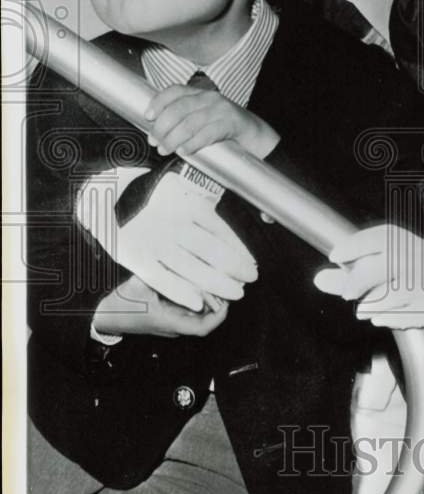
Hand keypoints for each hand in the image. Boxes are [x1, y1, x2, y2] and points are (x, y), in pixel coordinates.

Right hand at [77, 170, 257, 311]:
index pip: (218, 229)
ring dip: (215, 282)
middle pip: (209, 250)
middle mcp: (171, 222)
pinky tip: (197, 302)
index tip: (251, 263)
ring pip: (190, 267)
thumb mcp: (175, 192)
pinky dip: (180, 291)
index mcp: (184, 204)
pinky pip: (161, 278)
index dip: (237, 249)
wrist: (103, 195)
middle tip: (250, 278)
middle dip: (232, 268)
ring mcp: (153, 240)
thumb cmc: (146, 196)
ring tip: (235, 291)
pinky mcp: (135, 257)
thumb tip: (226, 229)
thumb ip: (197, 209)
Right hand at [93, 275, 228, 338]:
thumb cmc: (119, 303)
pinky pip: (188, 309)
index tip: (228, 298)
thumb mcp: (138, 285)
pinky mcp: (167, 317)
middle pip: (205, 318)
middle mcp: (173, 326)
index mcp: (168, 322)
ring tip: (215, 278)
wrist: (102, 315)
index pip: (203, 328)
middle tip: (226, 282)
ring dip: (209, 299)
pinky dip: (196, 297)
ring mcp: (171, 323)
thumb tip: (180, 259)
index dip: (219, 315)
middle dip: (218, 301)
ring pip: (198, 313)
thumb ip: (159, 274)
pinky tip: (198, 280)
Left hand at [145, 84, 279, 158]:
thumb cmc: (225, 128)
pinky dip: (193, 143)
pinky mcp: (231, 124)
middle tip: (154, 141)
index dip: (158, 102)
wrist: (255, 135)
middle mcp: (209, 98)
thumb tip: (157, 130)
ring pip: (190, 123)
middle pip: (179, 109)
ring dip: (173, 138)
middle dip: (162, 126)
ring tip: (165, 149)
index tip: (148, 116)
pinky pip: (207, 133)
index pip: (174, 91)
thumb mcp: (204, 116)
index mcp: (200, 94)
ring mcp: (221, 110)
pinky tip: (185, 151)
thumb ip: (184, 118)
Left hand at [313, 225, 423, 359]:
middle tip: (347, 294)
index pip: (386, 235)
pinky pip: (410, 314)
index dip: (358, 243)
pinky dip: (390, 318)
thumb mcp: (382, 281)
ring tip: (364, 310)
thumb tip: (319, 279)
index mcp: (413, 245)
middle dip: (362, 277)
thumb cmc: (411, 292)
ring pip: (399, 290)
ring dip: (374, 303)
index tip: (335, 256)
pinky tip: (382, 319)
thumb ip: (350, 280)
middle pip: (392, 260)